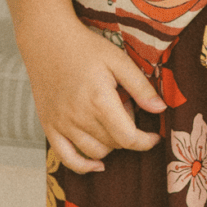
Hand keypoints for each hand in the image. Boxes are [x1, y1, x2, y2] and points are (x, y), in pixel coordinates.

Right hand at [17, 13, 165, 172]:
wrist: (46, 40)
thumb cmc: (85, 48)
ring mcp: (61, 124)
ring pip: (95, 153)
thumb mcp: (118, 60)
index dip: (146, 141)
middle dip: (127, 133)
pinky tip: (96, 164)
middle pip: (114, 144)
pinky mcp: (49, 126)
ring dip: (110, 144)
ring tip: (108, 119)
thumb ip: (140, 86)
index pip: (128, 137)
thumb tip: (160, 109)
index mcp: (99, 100)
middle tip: (125, 109)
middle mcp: (78, 116)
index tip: (154, 136)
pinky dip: (83, 166)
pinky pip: (67, 158)